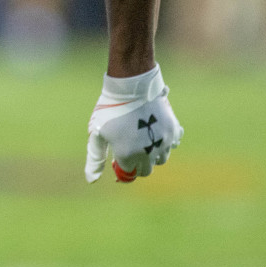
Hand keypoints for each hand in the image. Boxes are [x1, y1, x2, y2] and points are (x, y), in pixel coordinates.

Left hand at [85, 64, 182, 182]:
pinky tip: (154, 131)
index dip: (122, 165)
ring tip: (141, 139)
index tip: (117, 155)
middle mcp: (148, 152)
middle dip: (138, 163)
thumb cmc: (110, 109)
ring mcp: (163, 142)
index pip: (129, 173)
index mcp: (128, 155)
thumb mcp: (97, 133)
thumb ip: (95, 158)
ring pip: (161, 159)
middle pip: (147, 170)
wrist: (132, 86)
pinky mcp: (173, 131)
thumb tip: (92, 180)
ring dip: (152, 155)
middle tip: (129, 147)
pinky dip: (165, 143)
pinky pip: (172, 145)